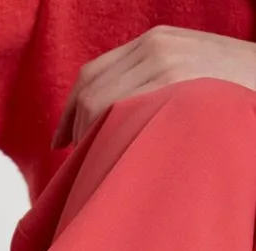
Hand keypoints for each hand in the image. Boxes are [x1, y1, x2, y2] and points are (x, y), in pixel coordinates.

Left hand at [53, 26, 255, 148]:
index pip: (93, 74)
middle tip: (81, 162)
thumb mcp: (189, 72)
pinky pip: (121, 116)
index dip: (71, 111)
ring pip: (99, 107)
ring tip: (98, 164)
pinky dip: (106, 138)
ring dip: (90, 140)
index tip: (61, 142)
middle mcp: (155, 48)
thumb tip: (113, 121)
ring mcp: (165, 66)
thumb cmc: (232, 92)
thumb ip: (152, 83)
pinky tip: (112, 159)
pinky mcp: (175, 88)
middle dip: (77, 130)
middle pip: (90, 92)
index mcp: (155, 41)